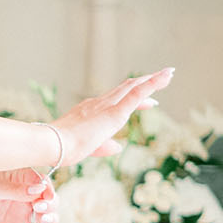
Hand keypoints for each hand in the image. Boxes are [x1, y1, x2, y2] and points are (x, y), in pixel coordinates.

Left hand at [0, 169, 57, 222]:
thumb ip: (12, 189)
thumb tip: (38, 189)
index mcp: (15, 178)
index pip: (40, 180)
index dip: (47, 187)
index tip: (44, 194)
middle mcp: (20, 195)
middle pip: (48, 198)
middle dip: (51, 203)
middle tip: (41, 207)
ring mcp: (18, 214)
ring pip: (45, 216)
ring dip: (51, 218)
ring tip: (44, 219)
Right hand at [49, 68, 174, 169]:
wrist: (53, 144)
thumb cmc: (62, 149)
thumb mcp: (87, 149)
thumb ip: (103, 147)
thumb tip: (119, 147)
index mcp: (90, 111)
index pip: (115, 99)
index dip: (134, 97)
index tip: (151, 100)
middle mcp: (98, 103)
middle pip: (127, 88)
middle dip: (145, 83)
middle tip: (162, 78)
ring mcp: (106, 106)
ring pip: (134, 87)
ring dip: (153, 80)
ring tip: (169, 73)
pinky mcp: (114, 112)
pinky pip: (137, 94)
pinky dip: (152, 84)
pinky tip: (165, 77)